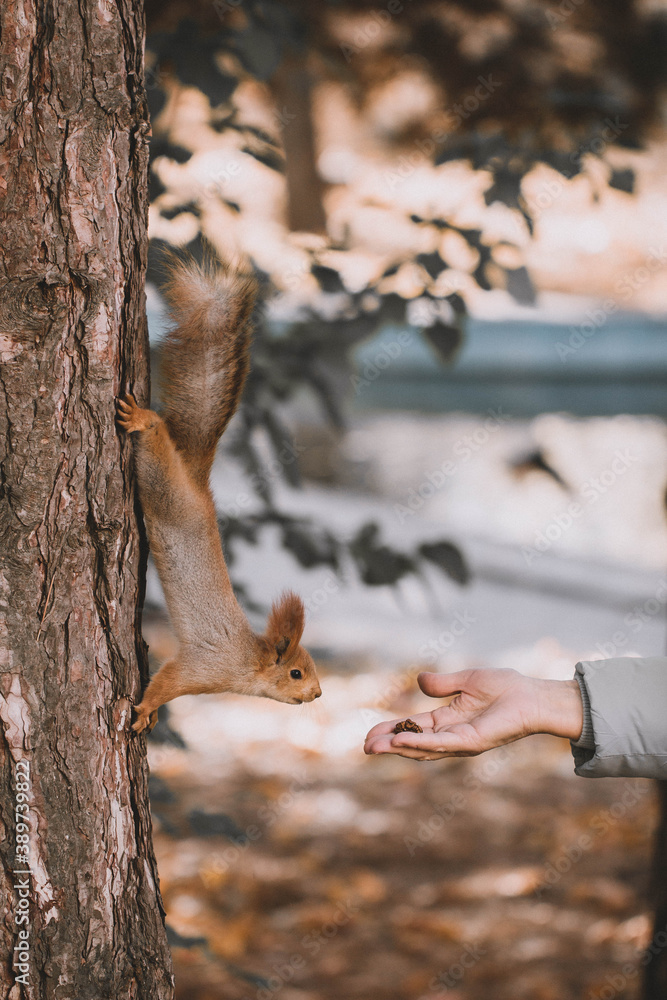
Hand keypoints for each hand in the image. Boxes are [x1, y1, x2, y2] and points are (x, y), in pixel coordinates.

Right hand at [363, 668, 582, 760]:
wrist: (533, 696)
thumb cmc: (507, 688)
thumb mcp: (467, 680)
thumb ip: (443, 683)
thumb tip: (419, 681)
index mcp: (449, 720)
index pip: (414, 727)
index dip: (392, 730)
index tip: (370, 733)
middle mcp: (452, 735)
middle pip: (413, 743)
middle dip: (389, 745)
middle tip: (365, 747)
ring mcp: (461, 741)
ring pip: (423, 748)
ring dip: (398, 748)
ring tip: (374, 747)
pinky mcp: (472, 742)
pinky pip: (441, 743)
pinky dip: (419, 743)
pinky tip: (401, 741)